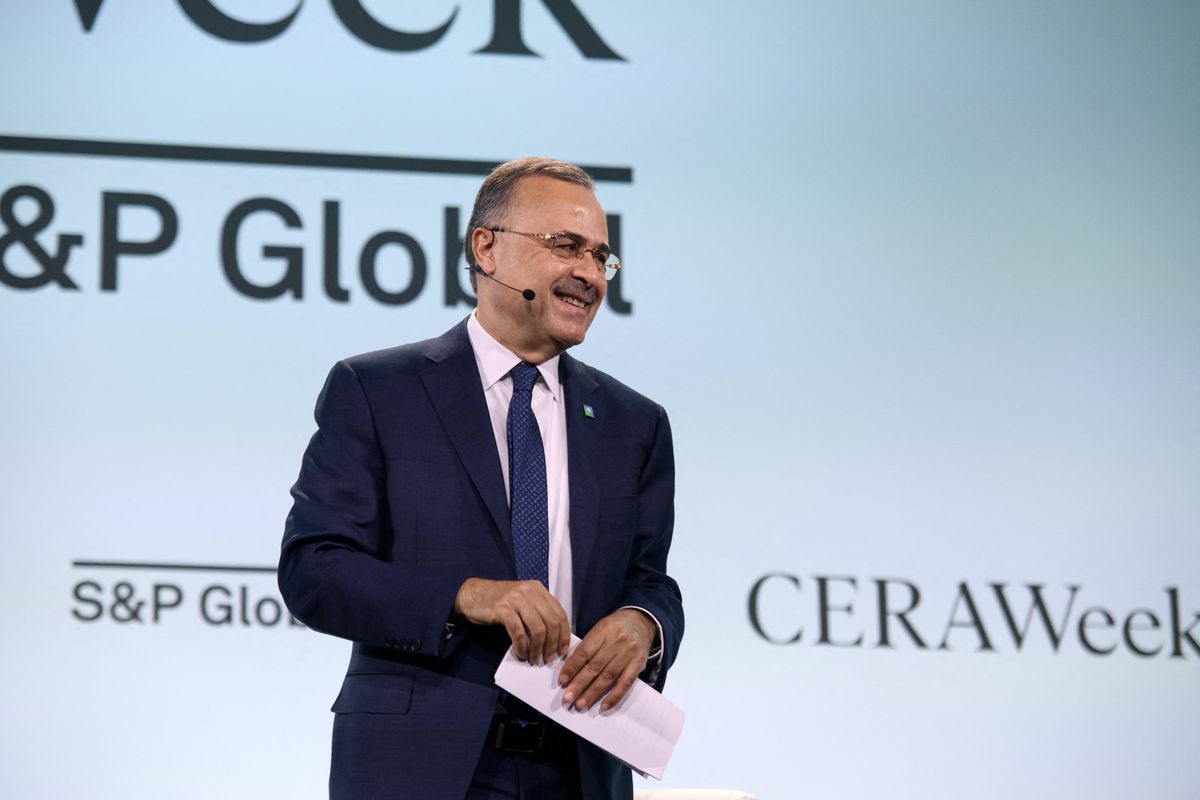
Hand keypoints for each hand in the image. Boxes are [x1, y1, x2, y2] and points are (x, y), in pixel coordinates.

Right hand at [453, 578, 569, 664]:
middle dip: (552, 644)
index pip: (560, 613)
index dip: (564, 634)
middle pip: (551, 622)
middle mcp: (530, 591)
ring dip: (537, 648)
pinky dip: (522, 646)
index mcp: (538, 589)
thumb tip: (553, 639)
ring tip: (534, 659)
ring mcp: (516, 599)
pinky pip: (518, 632)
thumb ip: (537, 612)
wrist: (472, 594)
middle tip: (548, 658)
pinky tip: (521, 653)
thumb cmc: (499, 601)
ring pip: (537, 628)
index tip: (562, 651)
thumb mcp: (523, 601)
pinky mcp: (503, 608)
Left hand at [558, 608, 654, 712]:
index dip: (572, 667)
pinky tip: (604, 706)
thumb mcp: (600, 629)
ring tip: (581, 704)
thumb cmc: (615, 627)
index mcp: (603, 631)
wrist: (641, 621)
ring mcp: (629, 653)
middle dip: (579, 684)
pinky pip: (626, 683)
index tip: (562, 681)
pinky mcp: (639, 663)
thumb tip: (570, 670)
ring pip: (608, 676)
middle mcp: (616, 642)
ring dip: (593, 693)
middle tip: (568, 698)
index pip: (584, 651)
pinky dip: (614, 696)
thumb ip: (587, 646)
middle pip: (595, 666)